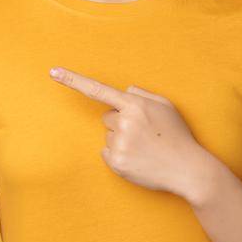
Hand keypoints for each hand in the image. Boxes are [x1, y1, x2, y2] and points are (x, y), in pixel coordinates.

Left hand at [48, 66, 220, 202]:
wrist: (188, 170)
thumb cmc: (177, 136)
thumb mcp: (165, 106)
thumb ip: (142, 94)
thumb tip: (123, 92)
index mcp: (135, 105)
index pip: (98, 89)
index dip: (73, 80)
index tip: (53, 72)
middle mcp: (124, 122)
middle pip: (107, 117)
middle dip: (121, 123)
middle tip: (145, 134)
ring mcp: (119, 143)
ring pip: (108, 136)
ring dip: (121, 140)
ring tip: (145, 148)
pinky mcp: (116, 162)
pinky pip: (106, 153)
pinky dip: (119, 156)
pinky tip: (138, 159)